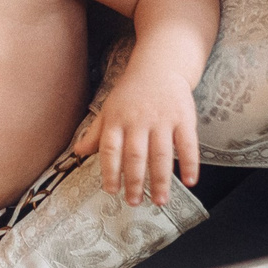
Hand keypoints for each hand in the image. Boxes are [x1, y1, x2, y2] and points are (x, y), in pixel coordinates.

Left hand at [75, 63, 201, 206]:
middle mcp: (138, 121)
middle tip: (135, 202)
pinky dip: (189, 163)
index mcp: (117, 120)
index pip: (110, 149)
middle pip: (135, 156)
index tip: (111, 191)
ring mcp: (162, 119)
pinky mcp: (184, 118)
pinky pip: (188, 144)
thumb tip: (77, 152)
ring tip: (160, 201)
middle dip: (135, 182)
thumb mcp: (109, 109)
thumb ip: (95, 133)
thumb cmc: (131, 92)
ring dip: (161, 180)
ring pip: (161, 154)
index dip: (110, 171)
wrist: (160, 66)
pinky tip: (190, 181)